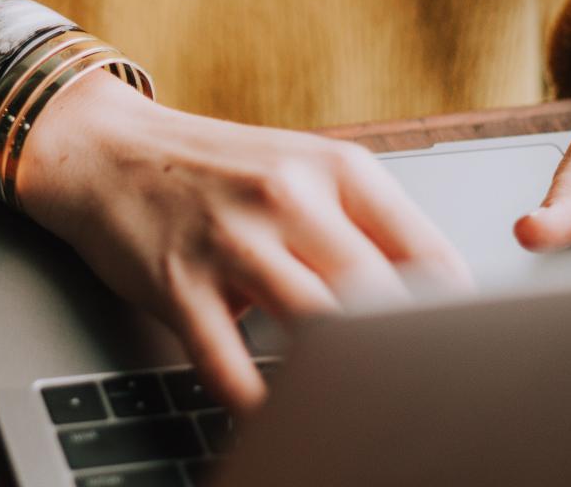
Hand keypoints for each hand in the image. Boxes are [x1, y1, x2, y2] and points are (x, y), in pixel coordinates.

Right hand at [18, 72, 469, 412]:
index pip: (426, 253)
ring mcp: (230, 241)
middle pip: (376, 297)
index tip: (464, 357)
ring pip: (313, 329)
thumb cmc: (214, 170)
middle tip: (417, 398)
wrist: (106, 151)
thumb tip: (438, 299)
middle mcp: (288, 198)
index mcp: (337, 169)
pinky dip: (256, 403)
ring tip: (354, 414)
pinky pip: (227, 363)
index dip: (454, 318)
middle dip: (402, 356)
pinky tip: (275, 418)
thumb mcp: (301, 171)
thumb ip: (365, 224)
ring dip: (337, 381)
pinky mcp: (178, 283)